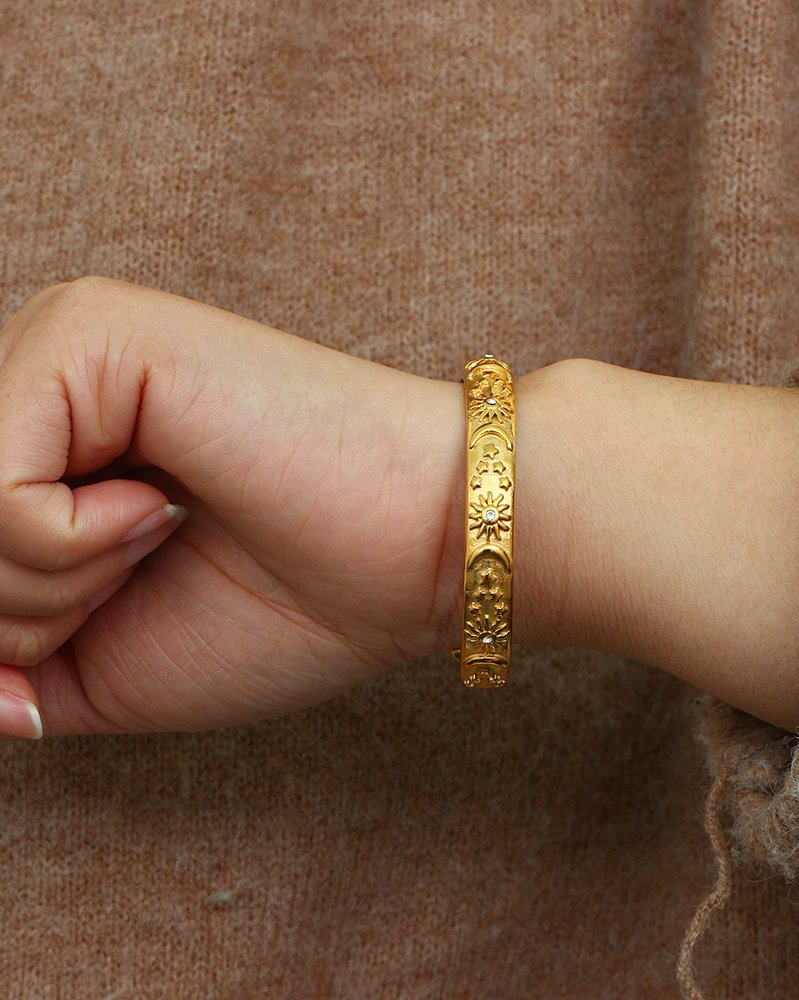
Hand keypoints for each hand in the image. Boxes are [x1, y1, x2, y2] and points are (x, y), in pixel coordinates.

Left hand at [0, 277, 468, 735]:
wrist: (414, 557)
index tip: (89, 626)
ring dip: (45, 587)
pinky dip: (64, 545)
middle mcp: (44, 380)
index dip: (8, 628)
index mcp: (48, 446)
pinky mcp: (95, 329)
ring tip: (160, 538)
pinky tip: (160, 508)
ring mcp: (65, 341)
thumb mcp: (88, 669)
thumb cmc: (283, 610)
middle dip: (19, 614)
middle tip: (137, 576)